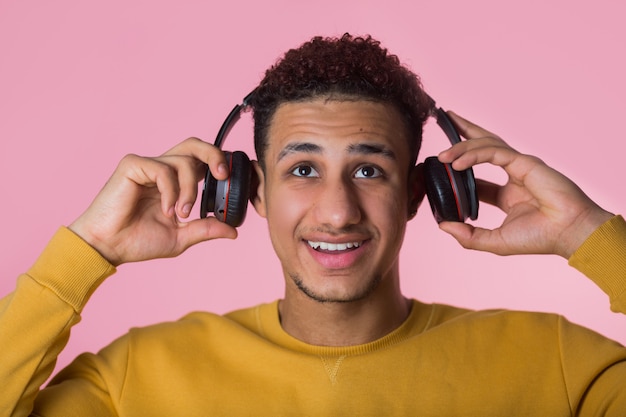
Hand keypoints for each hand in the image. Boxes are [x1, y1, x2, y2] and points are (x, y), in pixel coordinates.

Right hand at [69, 137, 237, 265]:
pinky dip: (171, 192)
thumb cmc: (137, 241)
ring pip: (184, 162)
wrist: (108, 247)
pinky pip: (163, 171)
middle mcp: (162, 169)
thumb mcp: (181, 237)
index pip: (201, 162)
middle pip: (194, 145)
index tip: (232, 181)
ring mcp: (147, 165)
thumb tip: (233, 231)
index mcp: (174, 182)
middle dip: (214, 155)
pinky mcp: (132, 165)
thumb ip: (205, 229)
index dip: (219, 165)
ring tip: (180, 214)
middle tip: (223, 175)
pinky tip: (165, 210)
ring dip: (190, 190)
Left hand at [437, 112, 613, 258]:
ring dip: (462, 147)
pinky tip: (457, 163)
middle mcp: (513, 175)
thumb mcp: (495, 241)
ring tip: (442, 156)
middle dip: (463, 132)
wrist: (569, 233)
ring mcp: (520, 166)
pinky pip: (494, 153)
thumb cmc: (540, 238)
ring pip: (486, 146)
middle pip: (483, 146)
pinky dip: (474, 154)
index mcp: (507, 193)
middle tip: (444, 119)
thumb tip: (442, 225)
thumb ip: (468, 236)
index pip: (477, 174)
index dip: (458, 166)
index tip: (440, 164)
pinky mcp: (525, 162)